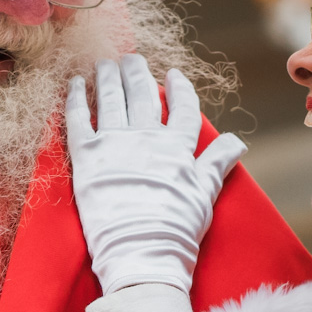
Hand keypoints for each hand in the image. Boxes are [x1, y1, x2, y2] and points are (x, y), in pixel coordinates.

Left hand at [66, 55, 245, 292]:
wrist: (141, 253)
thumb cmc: (177, 229)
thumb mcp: (205, 193)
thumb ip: (218, 161)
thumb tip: (238, 141)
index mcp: (177, 147)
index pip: (182, 108)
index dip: (179, 88)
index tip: (173, 75)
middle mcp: (147, 137)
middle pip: (143, 95)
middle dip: (137, 73)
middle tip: (131, 58)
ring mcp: (115, 144)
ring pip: (111, 99)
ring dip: (107, 78)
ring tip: (104, 63)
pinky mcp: (86, 157)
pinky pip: (78, 119)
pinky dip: (75, 98)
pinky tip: (73, 83)